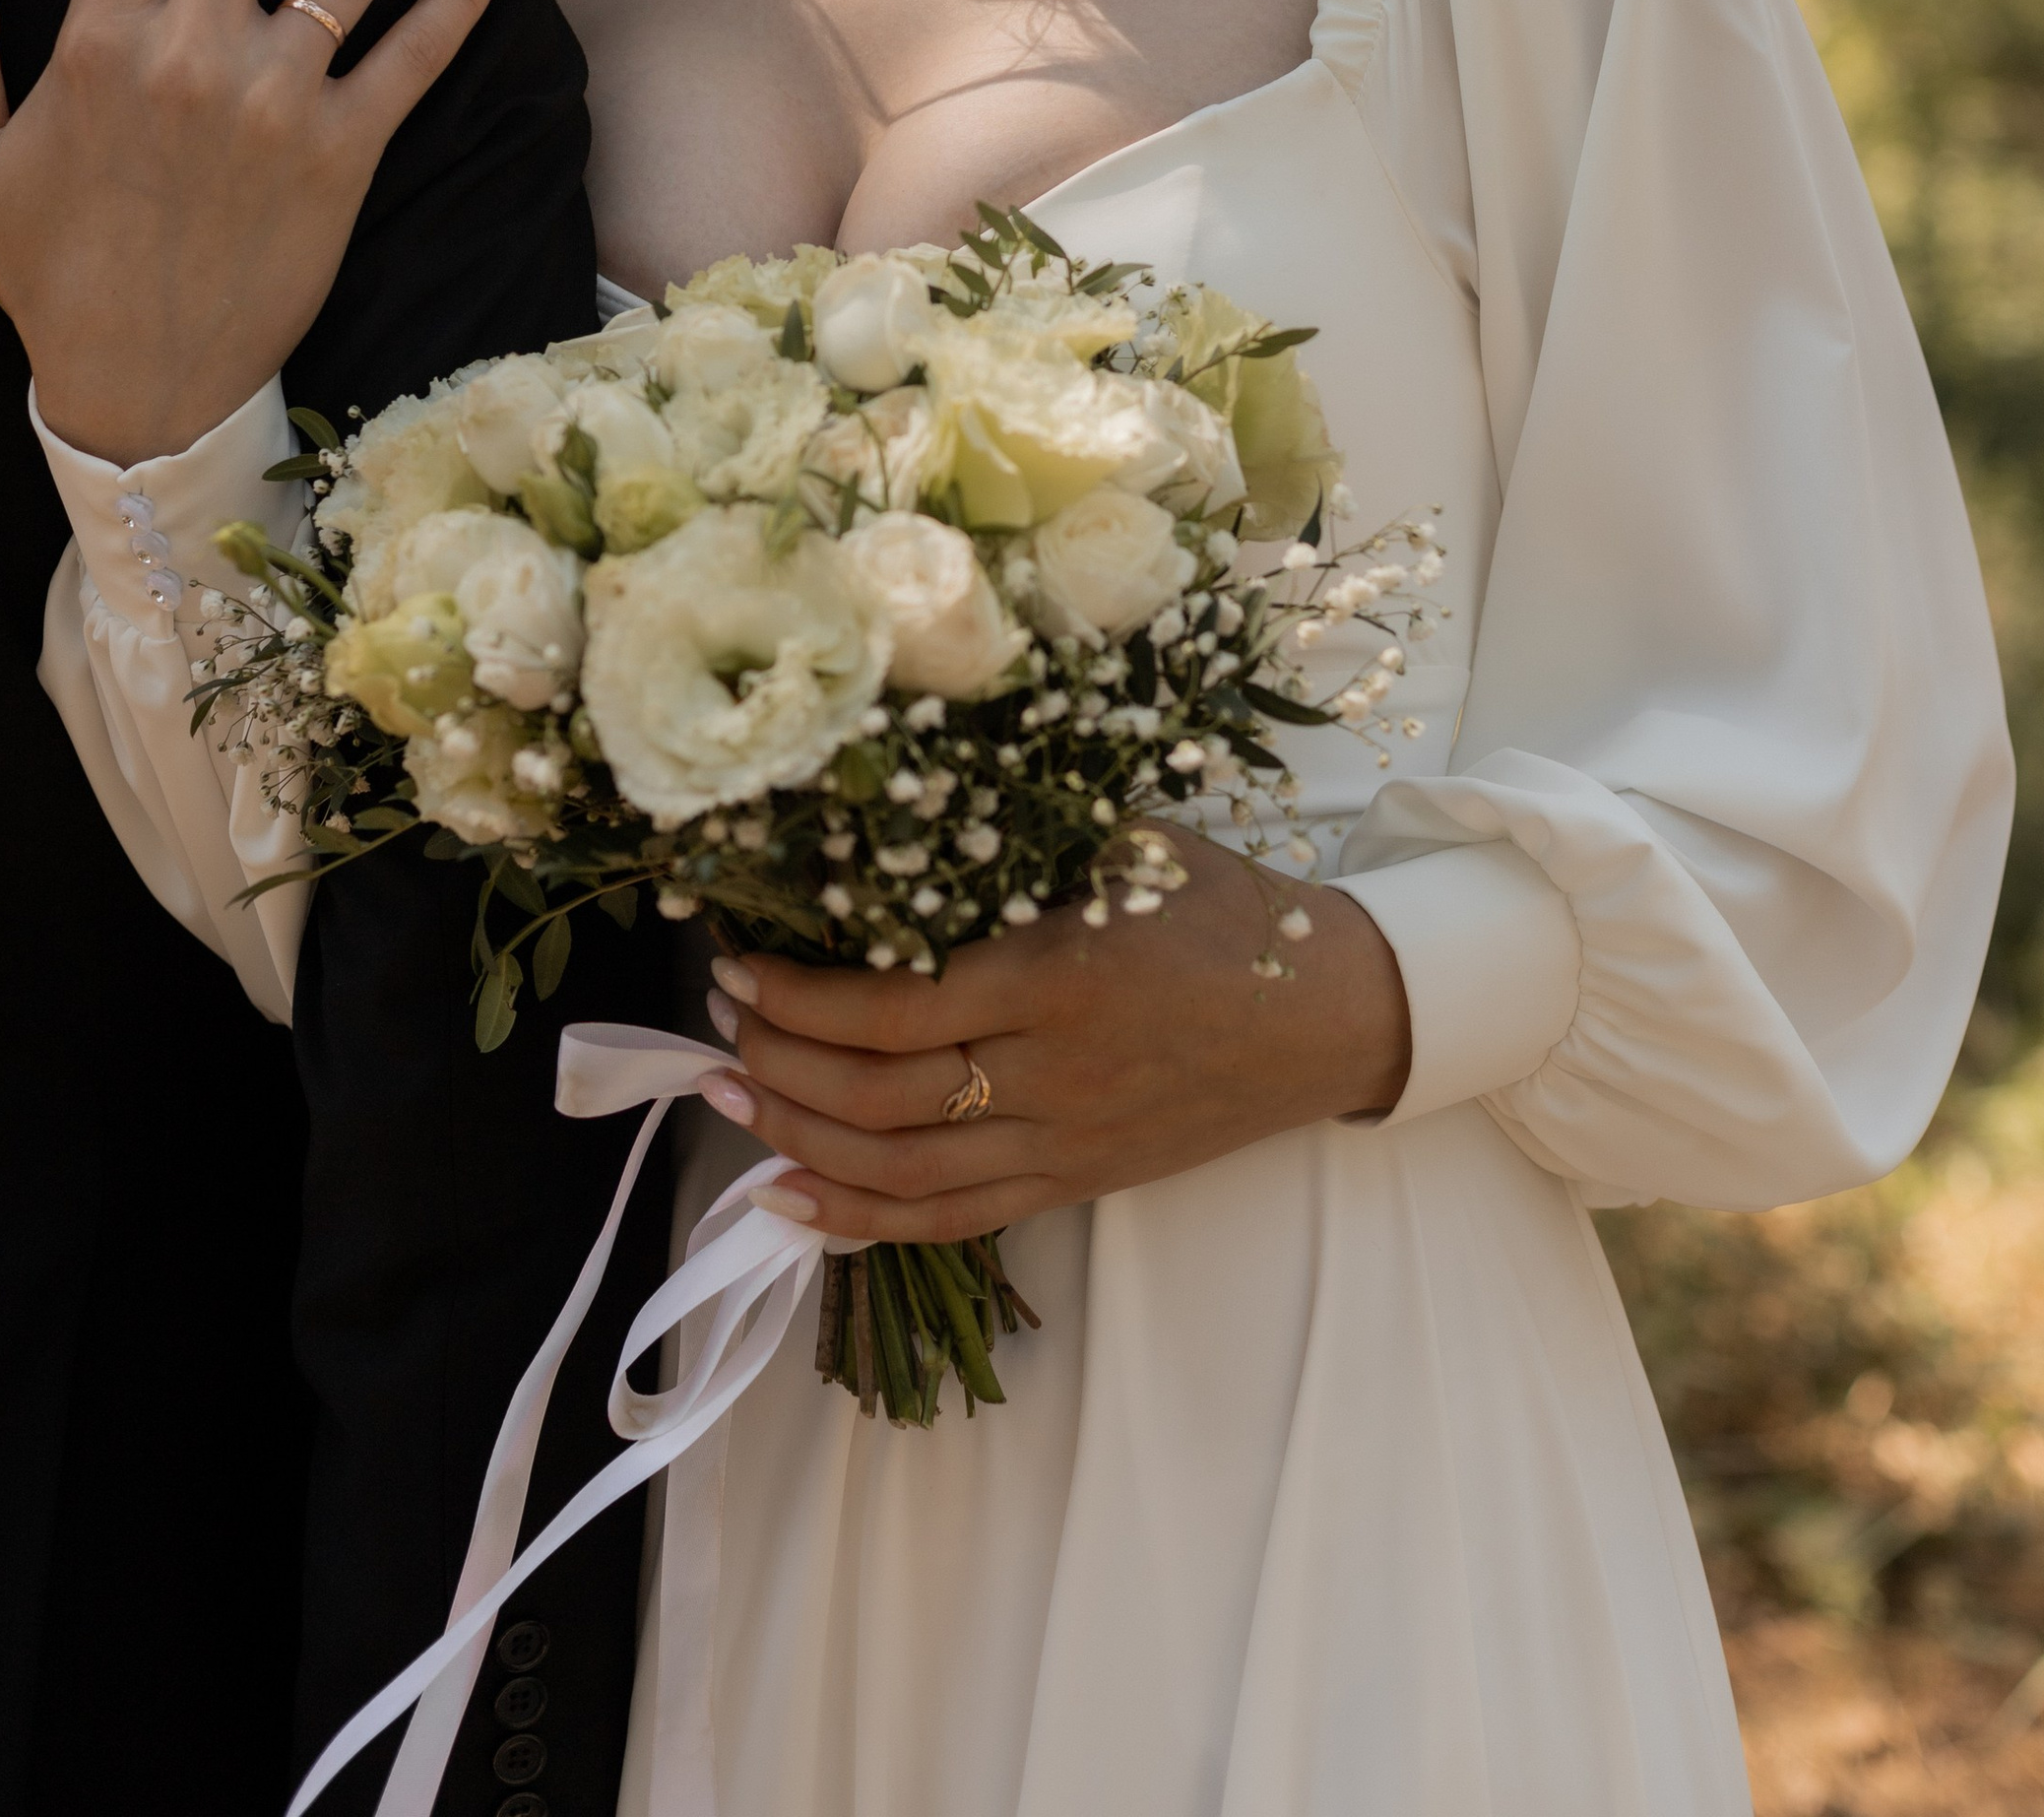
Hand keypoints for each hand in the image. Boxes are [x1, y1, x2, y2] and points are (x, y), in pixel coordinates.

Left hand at [701, 828, 1411, 1243]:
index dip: (798, 996)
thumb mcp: (1125, 846)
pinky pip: (946, 1218)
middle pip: (878, 1098)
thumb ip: (1019, 848)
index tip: (737, 960)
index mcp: (1059, 978)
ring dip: (795, 1141)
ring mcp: (1062, 1143)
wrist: (1325, 1017)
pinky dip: (856, 1220)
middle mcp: (1052, 1074)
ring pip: (899, 1171)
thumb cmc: (1222, 911)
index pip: (894, 1009)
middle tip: (718, 1022)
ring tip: (726, 1098)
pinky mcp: (1072, 1184)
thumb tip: (885, 823)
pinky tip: (787, 1200)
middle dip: (778, 1061)